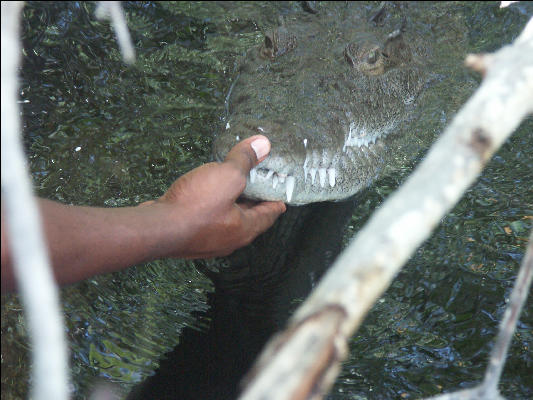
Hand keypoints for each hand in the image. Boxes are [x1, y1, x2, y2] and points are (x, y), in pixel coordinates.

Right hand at [147, 135, 285, 257]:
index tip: (282, 191)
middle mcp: (229, 239)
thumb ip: (245, 160)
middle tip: (259, 180)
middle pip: (249, 217)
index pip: (270, 214)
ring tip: (232, 183)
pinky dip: (213, 206)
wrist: (155, 227)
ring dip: (231, 202)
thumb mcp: (226, 176)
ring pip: (227, 218)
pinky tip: (206, 193)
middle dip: (255, 199)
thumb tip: (263, 144)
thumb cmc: (196, 205)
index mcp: (245, 229)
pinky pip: (208, 219)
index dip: (277, 200)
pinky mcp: (189, 236)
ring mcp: (208, 240)